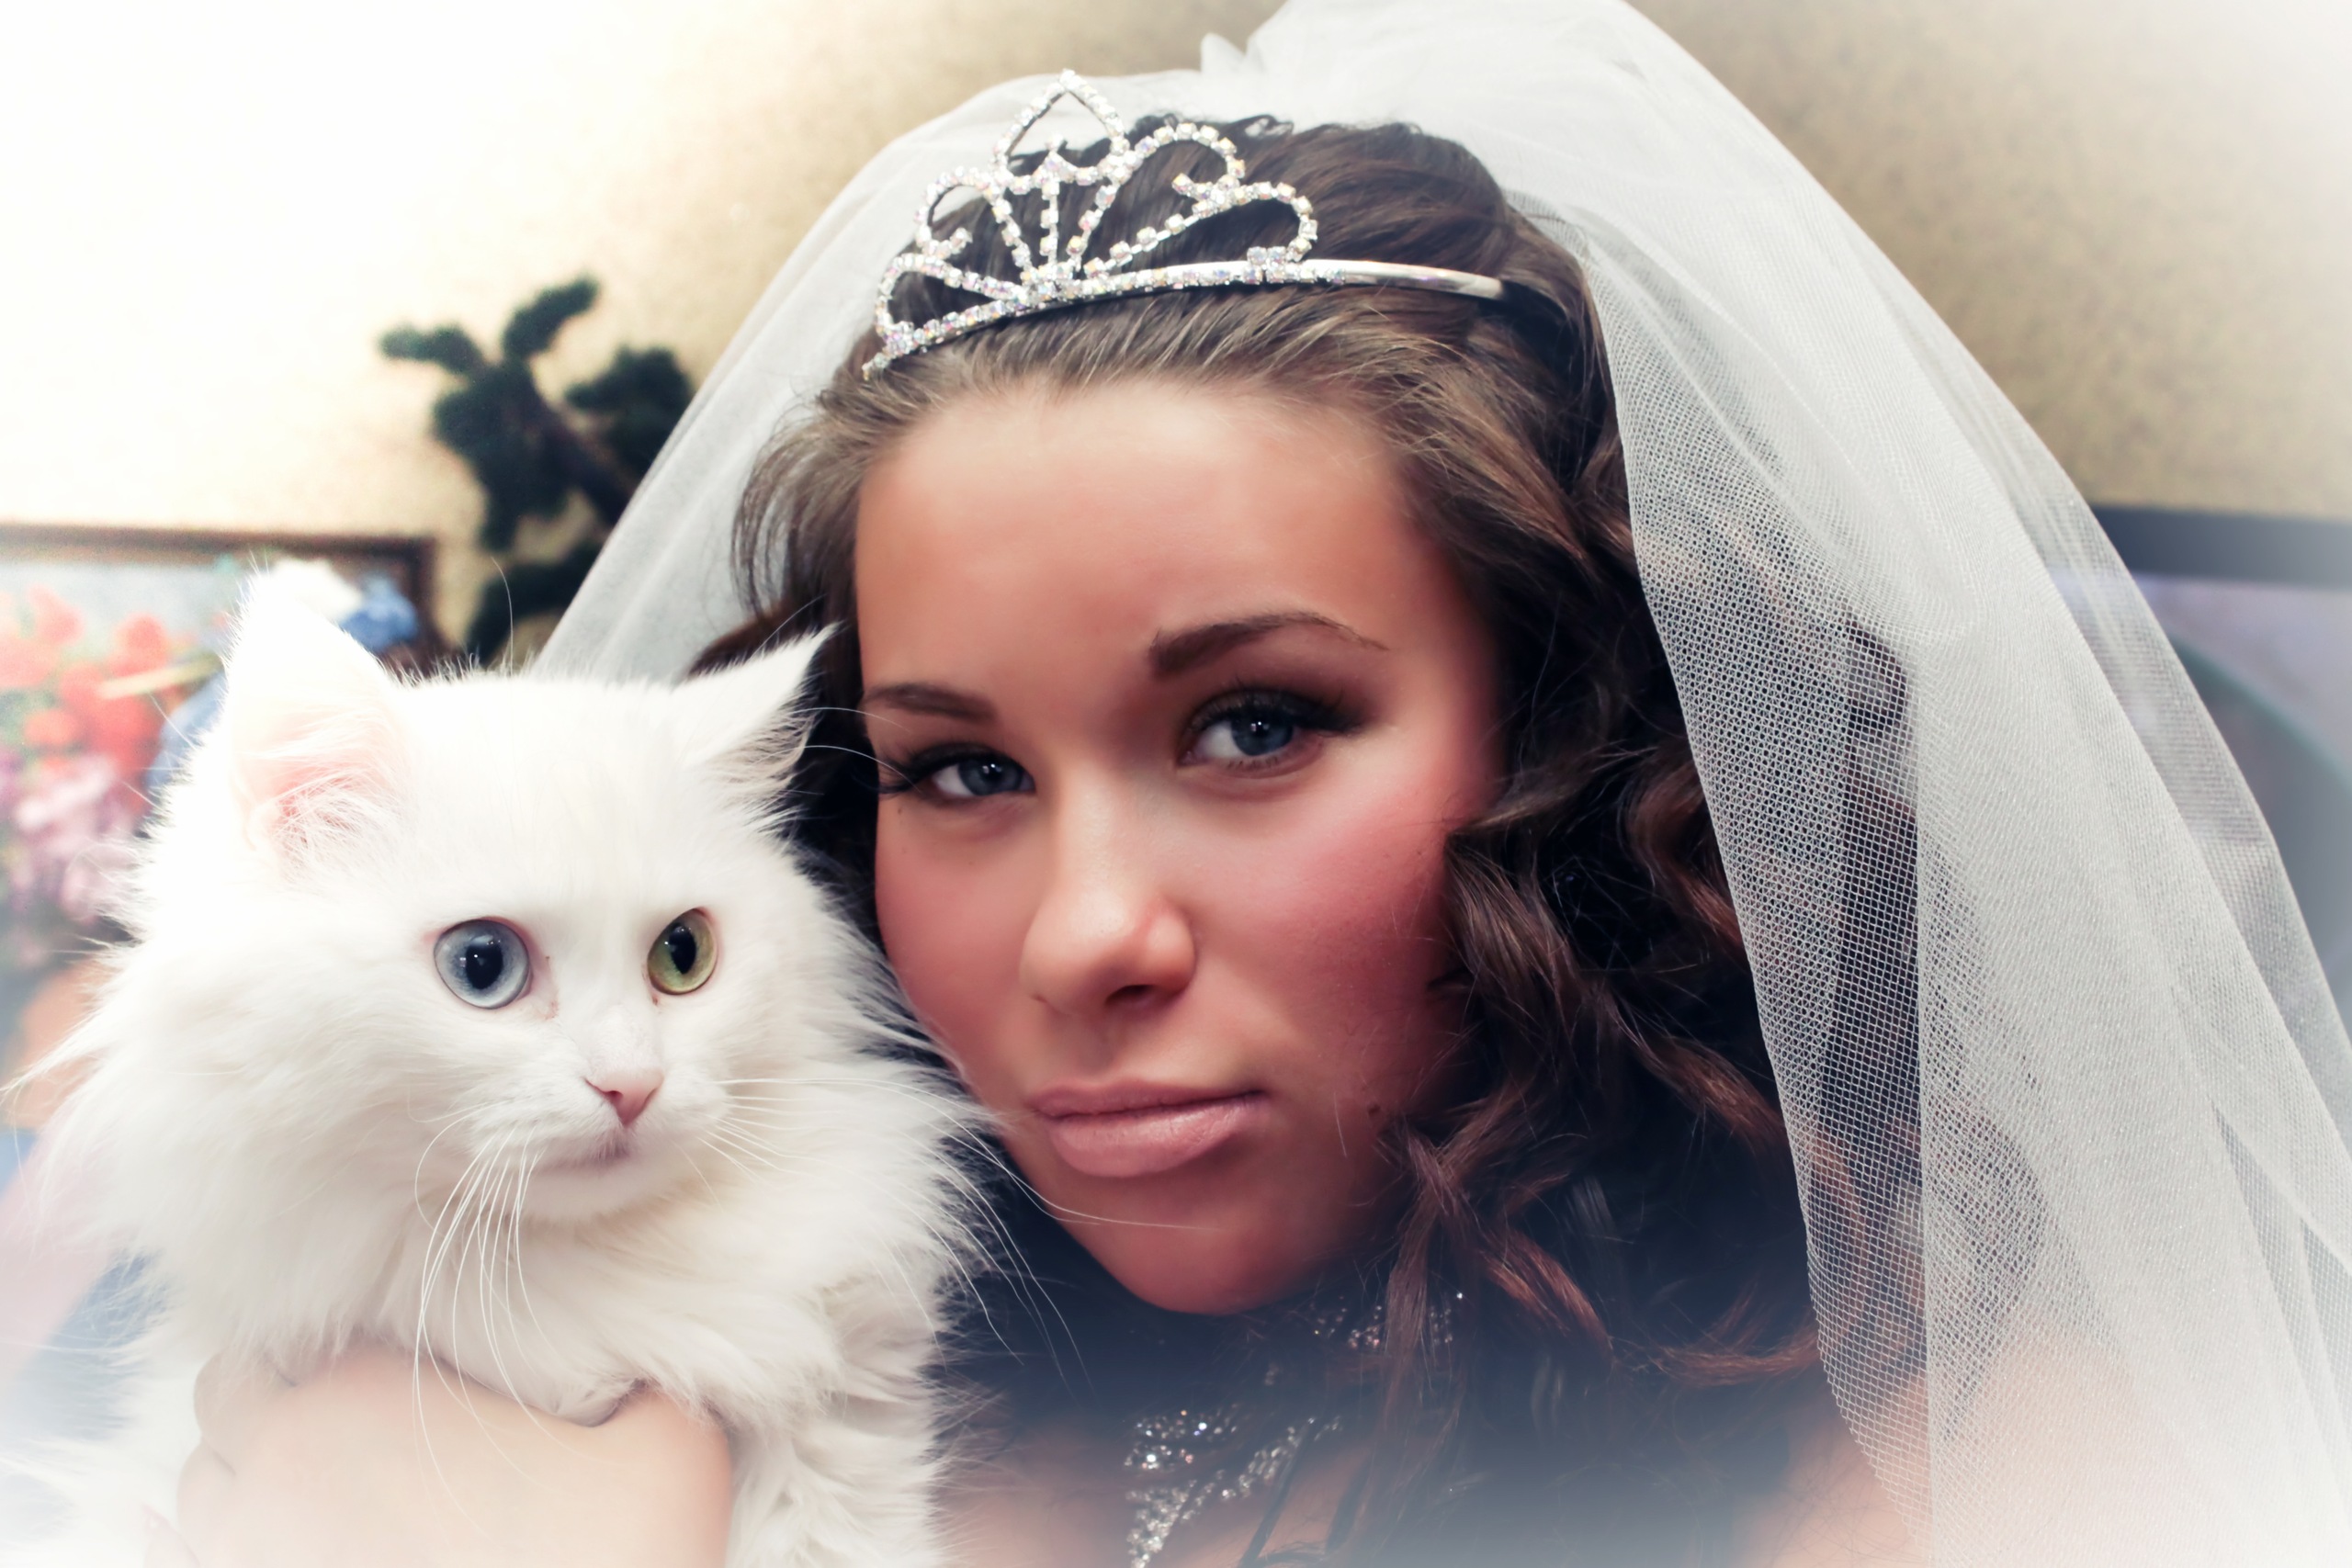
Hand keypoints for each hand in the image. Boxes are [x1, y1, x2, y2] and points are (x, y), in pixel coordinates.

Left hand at [147, 1345, 732, 1567]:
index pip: (287, 1335)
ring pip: (201, 1489)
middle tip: (348, 1420)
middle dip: (273, 1400)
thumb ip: (657, 1379)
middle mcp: (284, 1466)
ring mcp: (255, 1552)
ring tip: (327, 1490)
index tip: (378, 1364)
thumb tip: (653, 1354)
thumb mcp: (671, 1445)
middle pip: (227, 1402)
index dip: (326, 1344)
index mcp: (368, 1394)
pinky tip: (270, 1541)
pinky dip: (212, 1545)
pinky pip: (186, 1558)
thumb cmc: (609, 1559)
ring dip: (246, 1475)